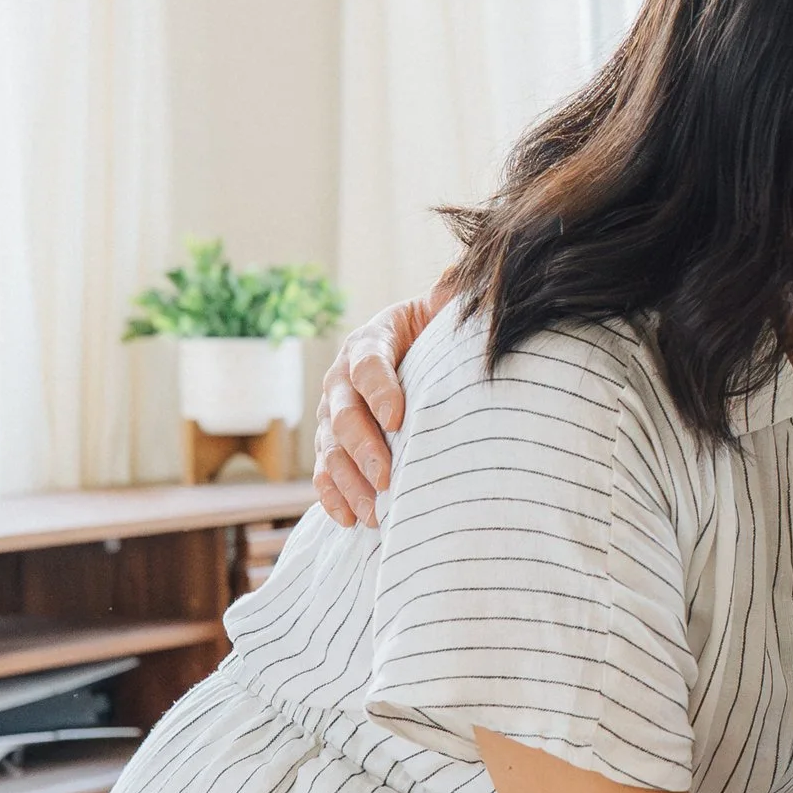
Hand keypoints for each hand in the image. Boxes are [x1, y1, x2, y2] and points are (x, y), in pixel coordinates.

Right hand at [311, 289, 438, 525]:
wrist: (418, 354)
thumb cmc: (437, 335)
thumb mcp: (445, 312)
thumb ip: (453, 297)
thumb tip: (469, 273)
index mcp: (371, 339)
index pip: (368, 362)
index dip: (379, 389)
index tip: (398, 417)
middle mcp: (342, 377)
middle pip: (342, 413)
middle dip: (362, 446)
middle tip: (386, 476)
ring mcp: (332, 414)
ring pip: (330, 449)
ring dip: (348, 481)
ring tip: (373, 511)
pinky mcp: (332, 446)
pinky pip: (324, 474)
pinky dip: (334, 498)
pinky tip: (351, 520)